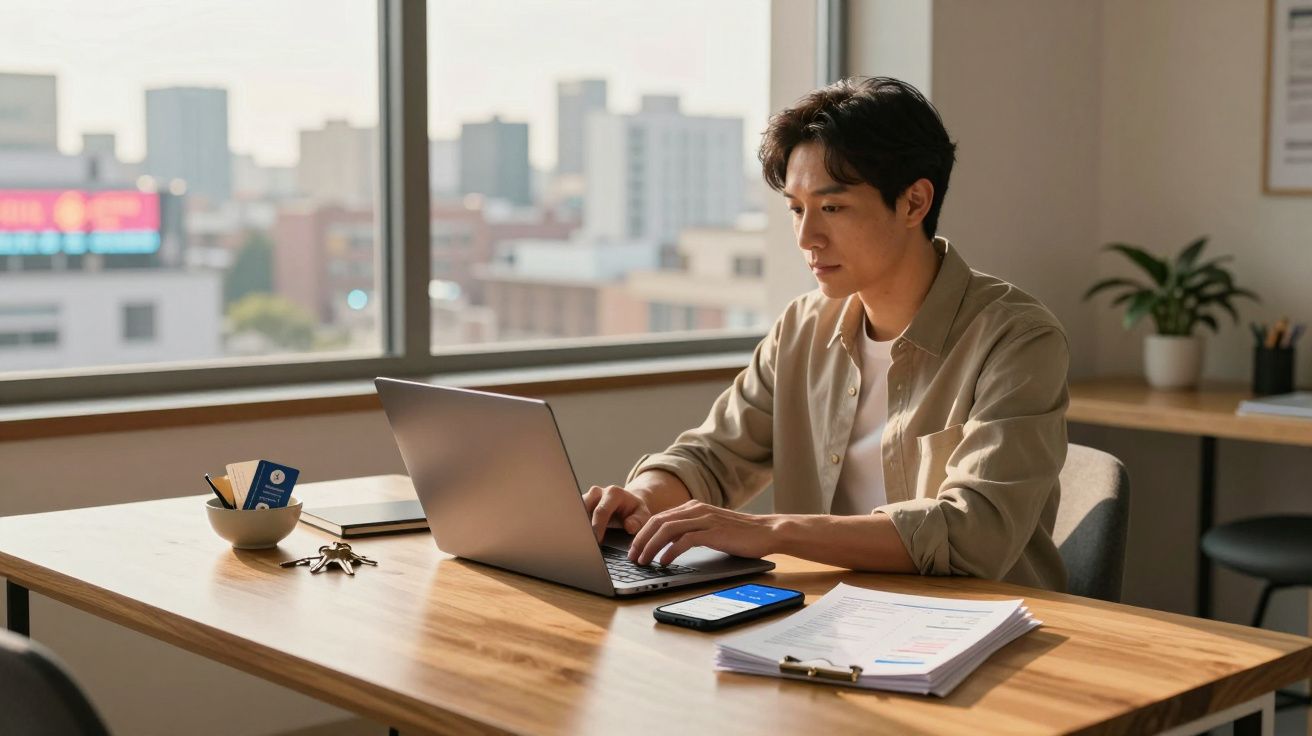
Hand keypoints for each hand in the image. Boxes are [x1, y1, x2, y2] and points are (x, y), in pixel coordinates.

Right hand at [582, 485, 652, 542]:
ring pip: (576, 510)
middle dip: (583, 526)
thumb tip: (629, 526)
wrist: (629, 505)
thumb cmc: (636, 512)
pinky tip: (576, 537)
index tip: (596, 542)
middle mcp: (598, 492)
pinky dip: (575, 525)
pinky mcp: (581, 504)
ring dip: (576, 525)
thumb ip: (638, 521)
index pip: (601, 511)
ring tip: (577, 540)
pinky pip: (575, 514)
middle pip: (584, 508)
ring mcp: (588, 497)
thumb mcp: (643, 516)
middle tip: (583, 542)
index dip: (597, 527)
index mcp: (614, 493)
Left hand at [629, 501, 778, 565]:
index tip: (634, 548)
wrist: (767, 531)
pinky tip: (665, 562)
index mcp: (693, 507)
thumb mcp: (710, 528)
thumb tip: (668, 545)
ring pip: (667, 529)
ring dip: (651, 546)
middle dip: (641, 540)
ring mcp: (705, 519)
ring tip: (643, 560)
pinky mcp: (713, 532)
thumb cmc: (740, 534)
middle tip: (632, 556)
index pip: (659, 518)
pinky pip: (684, 540)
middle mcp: (696, 509)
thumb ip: (691, 530)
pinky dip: (670, 551)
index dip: (642, 533)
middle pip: (658, 522)